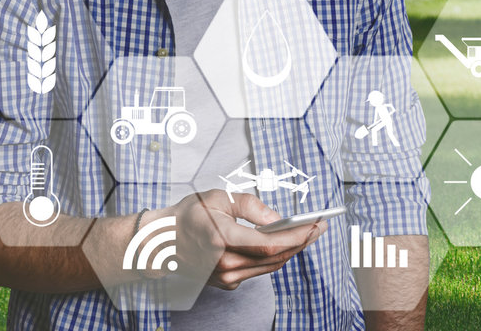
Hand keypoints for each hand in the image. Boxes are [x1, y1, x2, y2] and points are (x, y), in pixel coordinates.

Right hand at [144, 190, 327, 289]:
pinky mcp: (227, 282)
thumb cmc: (188, 215)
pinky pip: (259, 270)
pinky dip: (274, 257)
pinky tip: (284, 243)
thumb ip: (252, 207)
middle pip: (276, 257)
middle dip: (302, 241)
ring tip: (307, 233)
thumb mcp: (220, 198)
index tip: (316, 224)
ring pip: (270, 266)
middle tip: (319, 226)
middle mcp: (225, 263)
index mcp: (222, 239)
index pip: (271, 243)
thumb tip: (277, 219)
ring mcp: (225, 276)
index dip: (298, 235)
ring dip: (291, 250)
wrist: (162, 241)